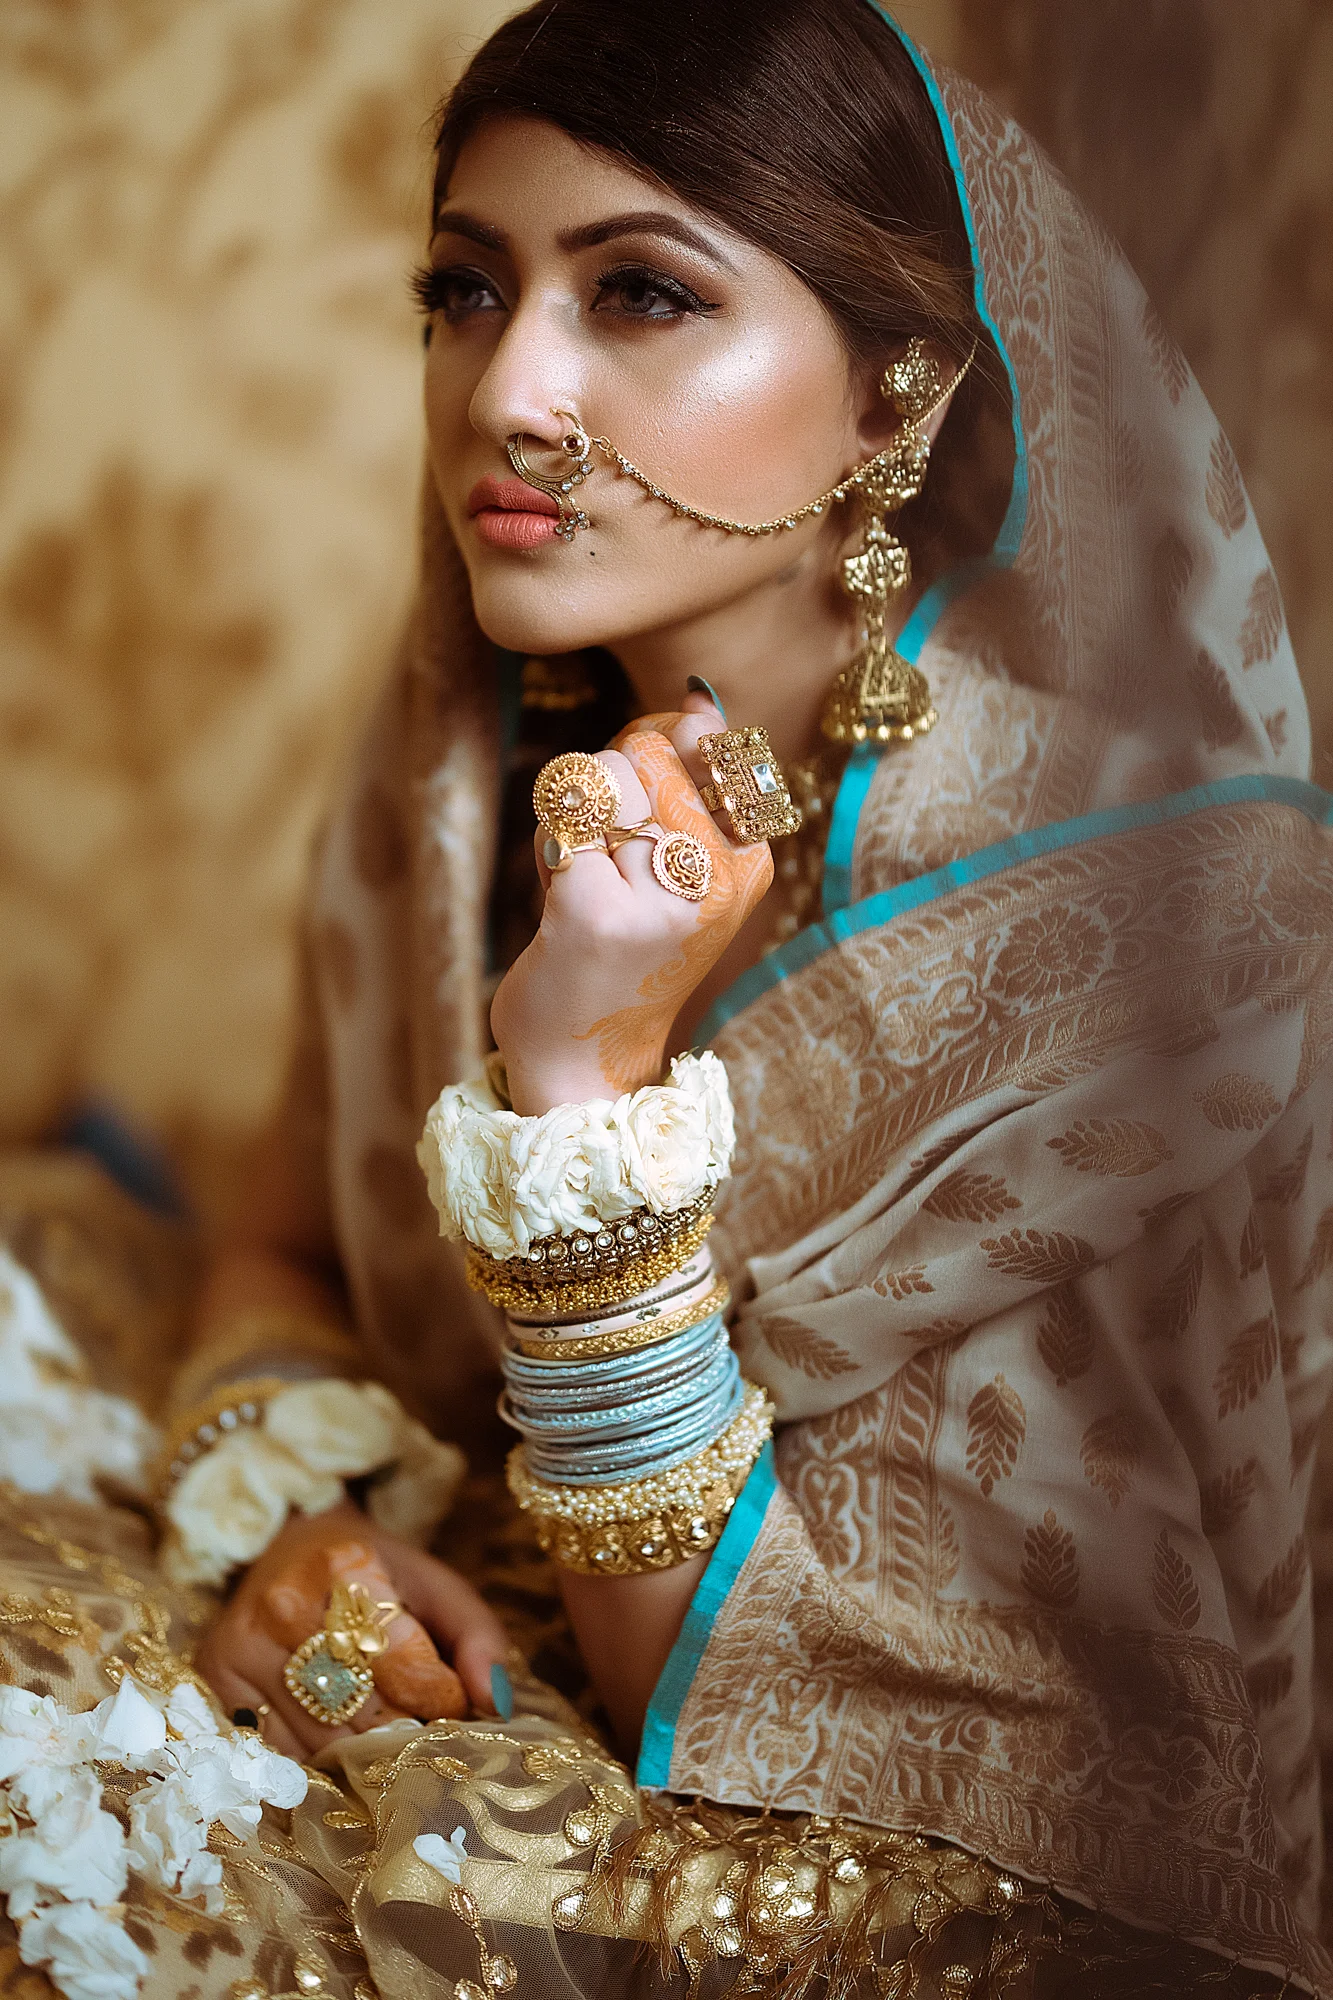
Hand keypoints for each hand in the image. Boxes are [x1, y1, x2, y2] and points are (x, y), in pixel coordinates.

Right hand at [196, 1501, 510, 1758]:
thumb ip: (478, 1636)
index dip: (443, 1699)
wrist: (285, 1544)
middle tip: (418, 1729)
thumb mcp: (434, 1584)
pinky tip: (327, 1735)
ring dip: (359, 1756)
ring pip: (320, 1745)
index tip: (450, 1701)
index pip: (410, 1670)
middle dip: (403, 1734)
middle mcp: (285, 1608)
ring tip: (375, 1731)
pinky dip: (311, 1760)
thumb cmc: (372, 1572)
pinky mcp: (214, 1680)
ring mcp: (242, 1646)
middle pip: (364, 1717)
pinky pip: (277, 1755)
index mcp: (350, 1569)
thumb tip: (495, 1702)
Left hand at [491, 695, 772, 1113]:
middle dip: (608, 791)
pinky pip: (558, 819)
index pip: (708, 745)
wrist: (585, 1056)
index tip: (643, 816)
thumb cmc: (628, 949)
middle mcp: (717, 880)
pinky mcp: (594, 912)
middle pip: (643, 753)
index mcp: (751, 863)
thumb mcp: (682, 865)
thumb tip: (699, 696)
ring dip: (574, 820)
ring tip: (588, 881)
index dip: (657, 757)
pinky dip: (548, 850)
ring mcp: (659, 899)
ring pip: (597, 778)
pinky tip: (563, 901)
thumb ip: (690, 779)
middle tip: (610, 864)